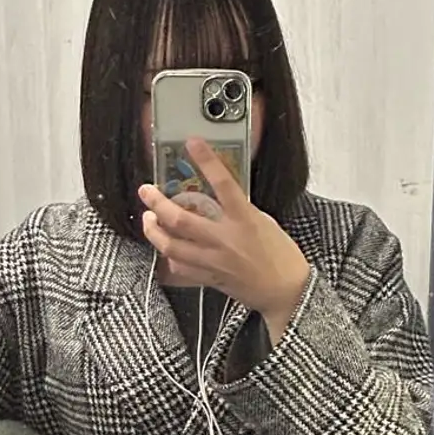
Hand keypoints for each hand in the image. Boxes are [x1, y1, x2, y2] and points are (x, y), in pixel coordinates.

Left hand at [139, 140, 311, 342]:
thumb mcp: (264, 222)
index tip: (192, 143)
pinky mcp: (211, 279)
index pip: (224, 183)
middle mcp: (226, 240)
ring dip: (154, 232)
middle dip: (157, 203)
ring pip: (172, 247)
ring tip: (149, 221)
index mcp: (245, 220)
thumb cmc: (281, 256)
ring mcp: (215, 261)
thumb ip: (239, 210)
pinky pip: (182, 270)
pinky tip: (167, 250)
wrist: (287, 291)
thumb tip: (216, 199)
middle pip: (181, 219)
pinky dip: (170, 259)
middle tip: (146, 191)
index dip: (206, 161)